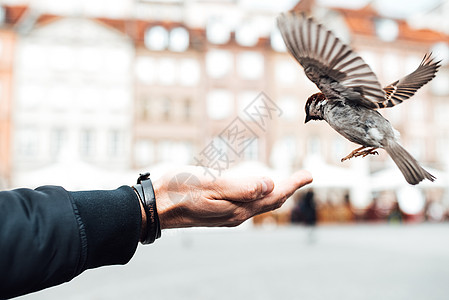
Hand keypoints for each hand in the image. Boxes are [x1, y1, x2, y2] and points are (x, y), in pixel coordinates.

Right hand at [152, 166, 312, 228]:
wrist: (155, 206)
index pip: (273, 196)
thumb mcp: (210, 186)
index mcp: (237, 209)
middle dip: (288, 188)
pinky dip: (258, 193)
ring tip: (285, 182)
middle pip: (270, 201)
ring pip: (258, 203)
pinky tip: (255, 188)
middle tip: (303, 176)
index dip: (292, 184)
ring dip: (275, 192)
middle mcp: (235, 214)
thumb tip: (271, 185)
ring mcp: (226, 212)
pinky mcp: (217, 208)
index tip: (308, 174)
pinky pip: (246, 202)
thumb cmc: (179, 192)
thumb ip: (241, 187)